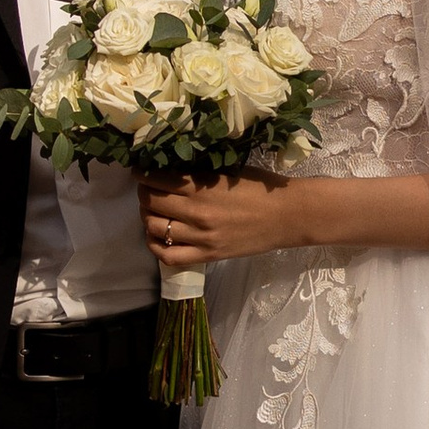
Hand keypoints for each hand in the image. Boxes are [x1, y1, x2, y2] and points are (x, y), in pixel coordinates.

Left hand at [142, 172, 303, 268]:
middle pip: (150, 203)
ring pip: (154, 228)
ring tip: (152, 212)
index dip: (142, 175)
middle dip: (143, 194)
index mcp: (202, 187)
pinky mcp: (207, 255)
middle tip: (146, 190)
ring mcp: (201, 236)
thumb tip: (171, 172)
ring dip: (146, 218)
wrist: (288, 216)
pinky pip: (169, 256)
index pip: (156, 179)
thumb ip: (198, 175)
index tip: (140, 171)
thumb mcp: (227, 173)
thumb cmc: (261, 188)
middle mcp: (197, 212)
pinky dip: (155, 246)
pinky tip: (156, 238)